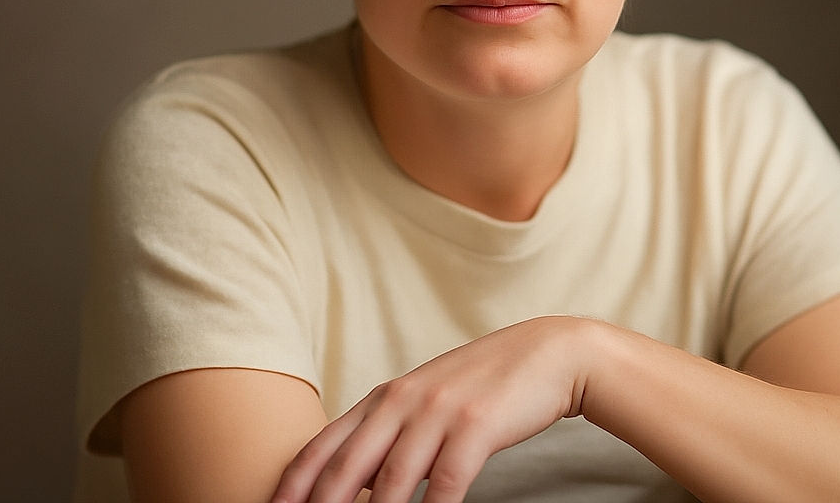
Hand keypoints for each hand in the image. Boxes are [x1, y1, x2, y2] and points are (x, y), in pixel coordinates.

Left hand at [271, 316, 590, 502]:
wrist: (545, 353)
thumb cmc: (483, 382)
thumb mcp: (427, 397)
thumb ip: (391, 430)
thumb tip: (358, 482)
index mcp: (387, 395)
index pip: (325, 445)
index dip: (294, 484)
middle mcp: (404, 400)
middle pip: (347, 467)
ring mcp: (439, 412)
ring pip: (391, 481)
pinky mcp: (475, 427)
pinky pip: (444, 484)